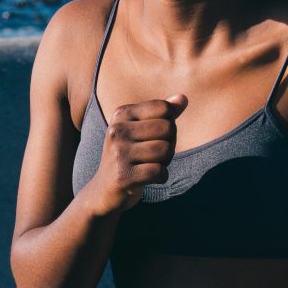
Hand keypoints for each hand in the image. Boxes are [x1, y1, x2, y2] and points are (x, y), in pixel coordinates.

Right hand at [88, 94, 187, 214]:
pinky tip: (151, 178)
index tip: (157, 136)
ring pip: (165, 150)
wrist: (103, 190)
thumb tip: (184, 98)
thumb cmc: (128, 155)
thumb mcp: (141, 129)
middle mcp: (117, 130)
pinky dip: (162, 176)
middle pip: (167, 128)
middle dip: (170, 143)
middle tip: (157, 154)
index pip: (164, 108)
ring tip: (152, 165)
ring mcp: (118, 153)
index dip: (169, 123)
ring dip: (166, 161)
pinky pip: (159, 172)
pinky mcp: (123, 176)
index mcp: (121, 114)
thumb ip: (163, 113)